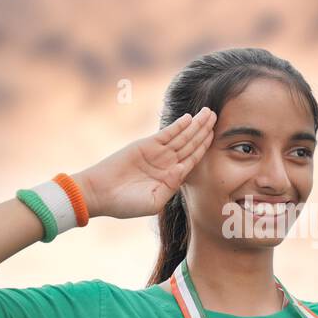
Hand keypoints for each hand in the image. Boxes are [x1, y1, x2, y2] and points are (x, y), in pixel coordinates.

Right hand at [72, 108, 215, 219]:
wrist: (99, 194)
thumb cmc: (124, 204)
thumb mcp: (152, 202)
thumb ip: (170, 187)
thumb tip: (182, 168)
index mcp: (171, 178)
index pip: (193, 160)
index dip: (205, 148)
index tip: (217, 138)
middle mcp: (166, 163)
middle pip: (191, 144)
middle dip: (204, 131)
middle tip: (217, 117)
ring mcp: (156, 153)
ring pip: (181, 136)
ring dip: (195, 125)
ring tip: (208, 113)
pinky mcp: (145, 145)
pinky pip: (165, 134)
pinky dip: (177, 126)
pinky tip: (189, 118)